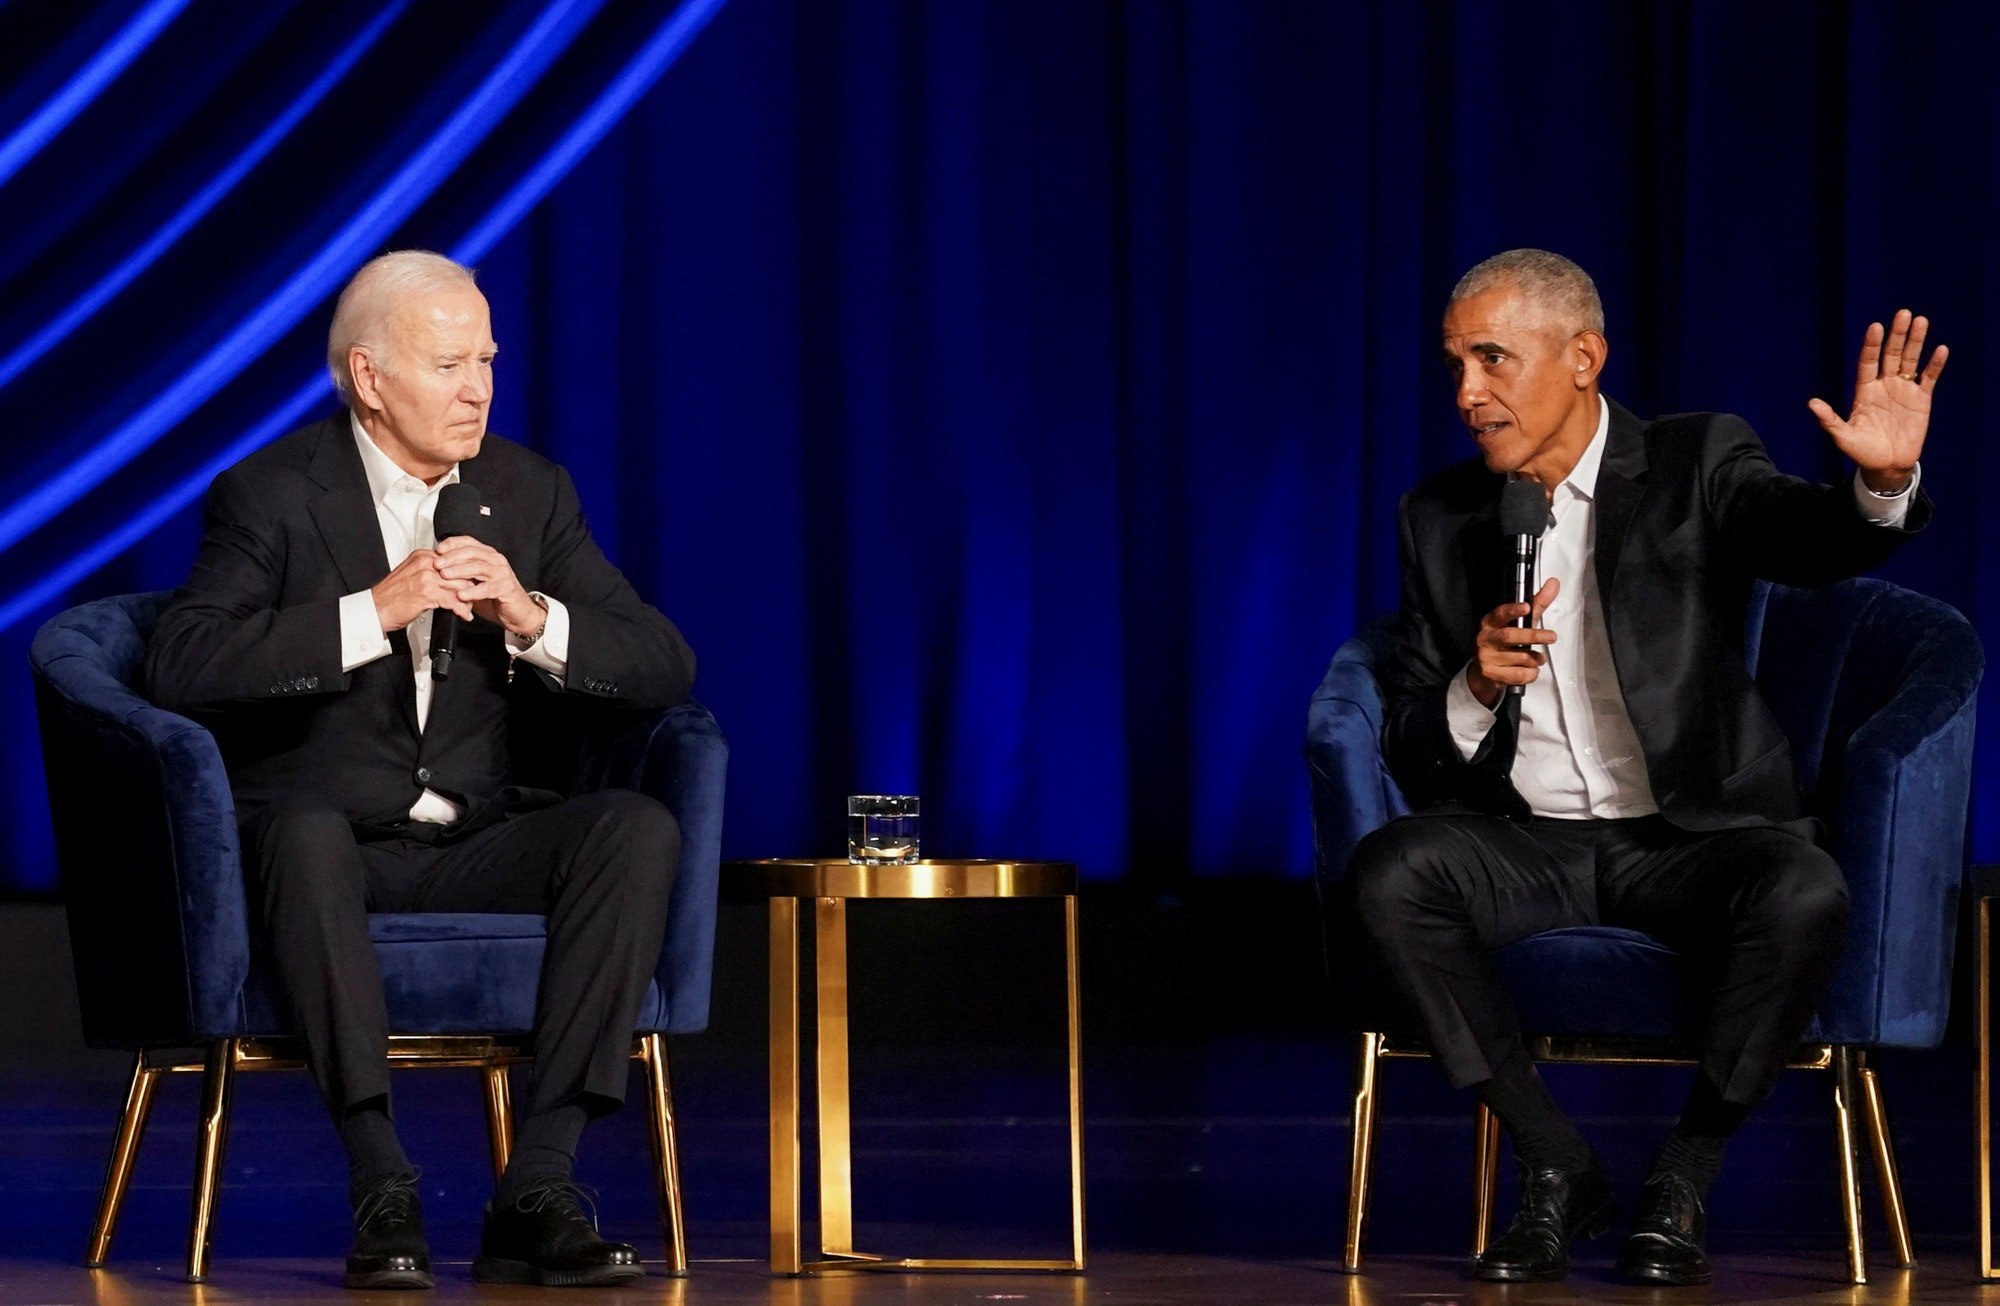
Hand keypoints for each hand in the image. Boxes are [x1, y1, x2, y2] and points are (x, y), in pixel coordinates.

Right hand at [370, 549, 472, 632]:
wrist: (375, 609)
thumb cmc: (390, 596)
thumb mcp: (410, 574)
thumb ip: (427, 570)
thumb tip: (447, 576)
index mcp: (421, 556)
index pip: (453, 560)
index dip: (466, 572)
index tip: (473, 581)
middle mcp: (425, 564)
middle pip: (459, 571)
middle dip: (470, 586)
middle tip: (475, 596)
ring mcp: (426, 578)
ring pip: (459, 585)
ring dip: (468, 599)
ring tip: (470, 607)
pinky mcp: (427, 593)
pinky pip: (453, 601)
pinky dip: (461, 610)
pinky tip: (464, 615)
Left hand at [434, 535, 542, 635]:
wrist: (517, 611)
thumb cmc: (495, 595)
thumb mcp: (474, 580)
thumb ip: (460, 572)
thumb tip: (437, 567)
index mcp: (488, 555)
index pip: (469, 542)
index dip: (452, 544)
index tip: (437, 549)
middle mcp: (496, 561)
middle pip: (472, 552)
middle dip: (452, 557)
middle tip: (437, 564)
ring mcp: (502, 574)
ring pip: (479, 568)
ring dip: (459, 571)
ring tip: (445, 575)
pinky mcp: (506, 589)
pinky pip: (488, 588)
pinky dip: (473, 591)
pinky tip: (462, 595)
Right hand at [1466, 577, 1558, 707]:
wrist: (1484, 672)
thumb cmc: (1506, 643)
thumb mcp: (1520, 622)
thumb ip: (1537, 604)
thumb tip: (1554, 583)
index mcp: (1491, 622)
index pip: (1501, 613)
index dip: (1513, 610)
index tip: (1526, 607)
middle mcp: (1485, 638)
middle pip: (1511, 636)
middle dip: (1534, 636)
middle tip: (1552, 636)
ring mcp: (1486, 657)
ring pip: (1520, 658)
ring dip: (1536, 659)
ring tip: (1539, 658)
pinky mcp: (1490, 673)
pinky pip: (1519, 675)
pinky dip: (1531, 674)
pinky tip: (1530, 670)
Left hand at [1807, 309, 1947, 492]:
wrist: (1887, 466)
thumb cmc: (1862, 452)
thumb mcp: (1843, 437)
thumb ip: (1829, 420)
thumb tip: (1811, 403)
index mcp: (1864, 391)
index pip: (1867, 362)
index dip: (1871, 345)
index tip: (1875, 327)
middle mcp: (1884, 385)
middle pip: (1891, 355)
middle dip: (1897, 335)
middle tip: (1903, 313)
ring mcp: (1903, 391)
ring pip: (1911, 360)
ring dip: (1916, 341)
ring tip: (1921, 321)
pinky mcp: (1921, 400)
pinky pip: (1929, 378)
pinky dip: (1934, 365)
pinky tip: (1940, 349)